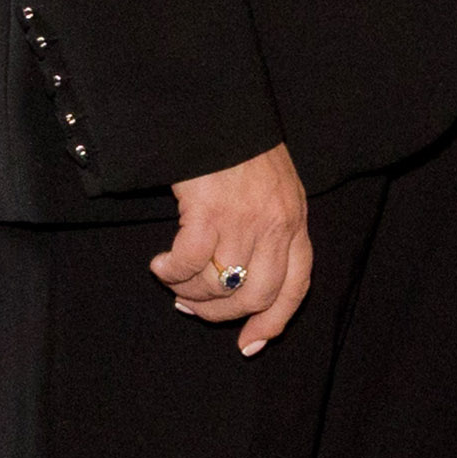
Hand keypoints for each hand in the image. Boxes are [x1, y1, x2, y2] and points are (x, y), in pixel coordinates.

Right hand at [155, 142, 315, 351]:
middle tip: (192, 307)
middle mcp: (278, 225)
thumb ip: (270, 231)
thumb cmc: (241, 152)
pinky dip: (170, 272)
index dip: (273, 322)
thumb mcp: (274, 191)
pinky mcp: (211, 212)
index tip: (249, 345)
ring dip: (189, 291)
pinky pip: (189, 264)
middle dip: (221, 314)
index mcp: (295, 222)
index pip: (296, 286)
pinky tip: (160, 263)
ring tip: (172, 277)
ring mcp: (246, 220)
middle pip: (256, 296)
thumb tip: (241, 282)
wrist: (219, 113)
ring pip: (220, 285)